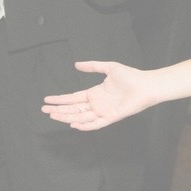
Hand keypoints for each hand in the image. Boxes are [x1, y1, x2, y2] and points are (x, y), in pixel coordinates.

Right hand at [41, 59, 157, 129]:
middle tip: (44, 110)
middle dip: (58, 110)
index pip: (73, 98)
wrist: (147, 85)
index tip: (47, 100)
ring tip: (53, 116)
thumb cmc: (130, 76)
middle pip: (73, 109)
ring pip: (80, 116)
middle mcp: (96, 104)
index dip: (59, 99)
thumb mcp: (109, 67)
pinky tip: (74, 124)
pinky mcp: (111, 117)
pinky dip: (85, 125)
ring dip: (66, 117)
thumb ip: (92, 66)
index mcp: (94, 93)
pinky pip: (96, 124)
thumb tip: (76, 64)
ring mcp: (103, 111)